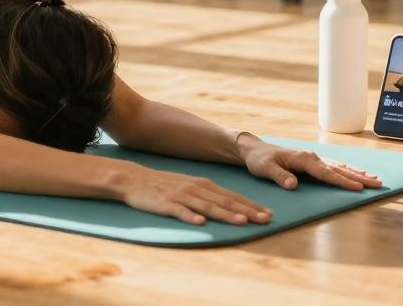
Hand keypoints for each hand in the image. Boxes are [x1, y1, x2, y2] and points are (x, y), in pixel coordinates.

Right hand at [117, 165, 272, 225]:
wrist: (133, 179)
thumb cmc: (163, 184)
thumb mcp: (188, 185)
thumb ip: (206, 194)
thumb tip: (229, 205)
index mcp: (202, 184)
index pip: (232, 195)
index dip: (251, 204)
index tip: (269, 213)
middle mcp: (194, 188)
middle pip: (224, 201)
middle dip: (247, 210)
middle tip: (265, 219)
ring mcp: (180, 196)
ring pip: (207, 206)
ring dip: (225, 214)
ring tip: (241, 221)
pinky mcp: (165, 203)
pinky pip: (179, 211)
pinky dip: (190, 216)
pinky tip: (200, 223)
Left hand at [236, 132, 381, 191]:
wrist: (254, 150)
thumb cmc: (259, 160)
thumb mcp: (264, 169)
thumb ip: (279, 176)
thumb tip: (293, 185)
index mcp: (302, 159)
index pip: (326, 173)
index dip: (342, 181)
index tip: (358, 188)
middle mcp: (312, 157)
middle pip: (339, 169)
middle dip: (359, 177)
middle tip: (378, 184)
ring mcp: (314, 159)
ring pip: (340, 167)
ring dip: (358, 173)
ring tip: (375, 179)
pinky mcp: (313, 162)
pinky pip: (335, 167)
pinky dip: (348, 171)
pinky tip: (359, 175)